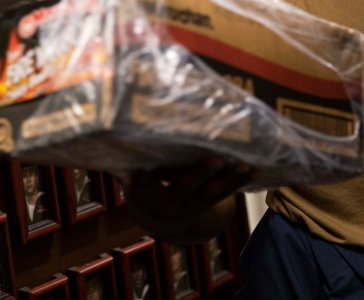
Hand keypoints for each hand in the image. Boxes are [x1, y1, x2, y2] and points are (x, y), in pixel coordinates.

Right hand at [121, 157, 255, 243]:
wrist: (164, 219)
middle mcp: (176, 206)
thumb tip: (105, 143)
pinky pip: (229, 192)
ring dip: (231, 178)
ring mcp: (196, 206)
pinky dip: (243, 180)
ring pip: (215, 192)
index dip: (149, 179)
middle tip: (215, 160)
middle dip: (202, 175)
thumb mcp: (130, 184)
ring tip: (246, 164)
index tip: (148, 168)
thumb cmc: (143, 191)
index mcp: (152, 200)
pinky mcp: (212, 202)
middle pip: (188, 190)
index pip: (148, 189)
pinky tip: (257, 168)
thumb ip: (126, 169)